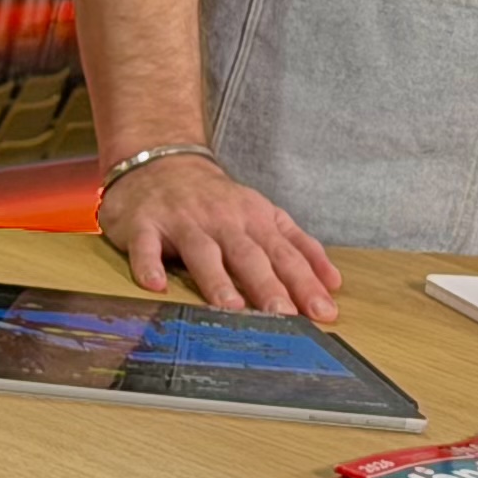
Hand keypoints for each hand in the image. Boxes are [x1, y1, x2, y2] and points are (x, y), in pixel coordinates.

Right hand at [102, 150, 341, 321]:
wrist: (161, 161)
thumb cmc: (217, 200)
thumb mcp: (263, 214)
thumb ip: (298, 246)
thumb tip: (333, 282)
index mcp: (254, 220)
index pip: (285, 255)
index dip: (305, 283)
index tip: (322, 311)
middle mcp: (222, 221)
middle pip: (249, 256)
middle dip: (268, 286)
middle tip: (284, 316)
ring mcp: (183, 222)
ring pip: (203, 252)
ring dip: (217, 280)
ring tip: (231, 308)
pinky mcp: (145, 224)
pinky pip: (146, 247)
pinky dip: (149, 265)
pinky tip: (155, 285)